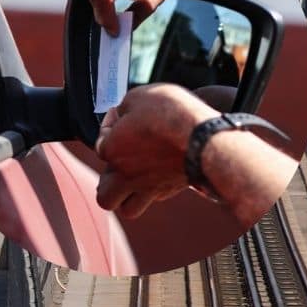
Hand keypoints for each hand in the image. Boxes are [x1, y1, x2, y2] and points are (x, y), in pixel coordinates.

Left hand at [94, 83, 218, 217]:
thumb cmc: (171, 115)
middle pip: (105, 196)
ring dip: (127, 198)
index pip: (99, 142)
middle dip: (108, 184)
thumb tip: (123, 113)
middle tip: (118, 167)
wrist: (207, 138)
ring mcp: (149, 188)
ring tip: (134, 181)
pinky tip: (160, 174)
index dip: (109, 125)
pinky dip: (154, 191)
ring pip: (128, 209)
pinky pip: (155, 199)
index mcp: (112, 150)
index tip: (121, 114)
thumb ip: (125, 108)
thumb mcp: (139, 97)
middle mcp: (126, 175)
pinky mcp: (172, 190)